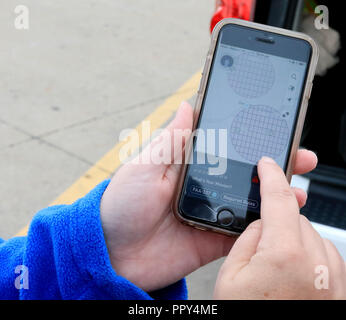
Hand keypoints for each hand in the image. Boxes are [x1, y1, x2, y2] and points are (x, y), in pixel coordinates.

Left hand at [100, 101, 317, 291]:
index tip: (273, 128)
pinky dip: (262, 225)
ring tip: (297, 187)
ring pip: (249, 201)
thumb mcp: (143, 166)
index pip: (224, 146)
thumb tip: (187, 106)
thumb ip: (170, 141)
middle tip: (299, 155)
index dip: (249, 137)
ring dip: (274, 194)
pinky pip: (243, 232)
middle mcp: (203, 186)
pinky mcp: (213, 238)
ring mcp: (211, 211)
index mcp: (188, 165)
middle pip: (244, 172)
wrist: (112, 253)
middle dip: (272, 163)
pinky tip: (280, 216)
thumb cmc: (121, 205)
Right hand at [214, 157, 345, 299]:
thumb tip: (261, 223)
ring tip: (274, 270)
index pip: (280, 198)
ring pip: (310, 235)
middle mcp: (317, 261)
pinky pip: (324, 254)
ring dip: (292, 240)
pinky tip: (291, 276)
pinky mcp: (341, 287)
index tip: (269, 163)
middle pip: (295, 218)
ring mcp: (334, 276)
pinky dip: (307, 255)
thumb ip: (248, 238)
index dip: (272, 175)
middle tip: (259, 247)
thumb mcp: (231, 275)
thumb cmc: (249, 315)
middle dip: (277, 222)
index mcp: (284, 253)